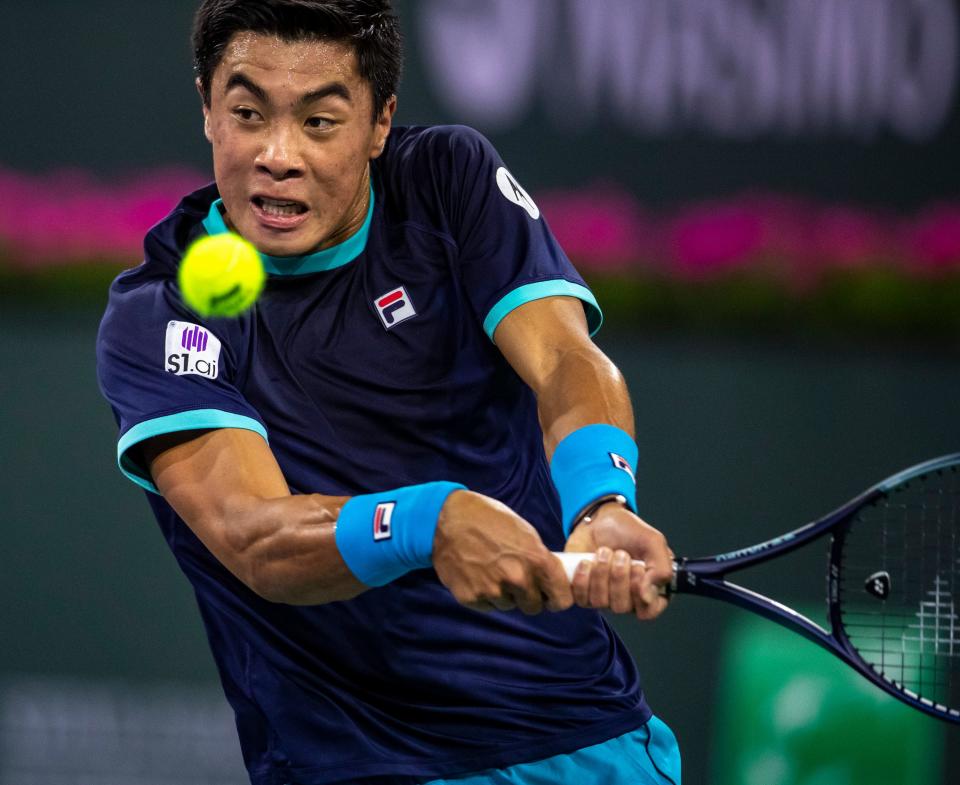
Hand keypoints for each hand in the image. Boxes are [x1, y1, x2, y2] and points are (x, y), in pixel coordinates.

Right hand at [433, 490, 573, 614]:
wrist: (447, 519)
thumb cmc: (488, 519)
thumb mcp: (524, 532)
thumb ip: (539, 559)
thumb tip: (550, 580)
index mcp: (536, 560)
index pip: (561, 599)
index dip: (557, 597)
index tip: (550, 595)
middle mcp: (517, 579)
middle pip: (534, 607)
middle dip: (528, 596)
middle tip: (516, 580)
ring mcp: (493, 590)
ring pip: (509, 606)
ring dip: (504, 595)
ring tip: (492, 570)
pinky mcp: (471, 598)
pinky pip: (488, 606)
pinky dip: (484, 595)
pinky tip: (477, 574)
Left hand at [564, 502, 673, 619]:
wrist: (600, 520)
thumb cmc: (629, 531)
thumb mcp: (653, 542)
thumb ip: (661, 569)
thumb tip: (647, 597)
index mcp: (651, 590)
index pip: (648, 611)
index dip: (641, 594)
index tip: (638, 570)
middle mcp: (629, 598)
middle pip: (622, 606)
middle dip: (619, 576)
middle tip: (621, 553)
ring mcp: (605, 597)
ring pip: (600, 602)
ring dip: (601, 573)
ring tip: (605, 552)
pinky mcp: (584, 592)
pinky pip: (581, 598)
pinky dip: (583, 578)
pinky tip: (586, 561)